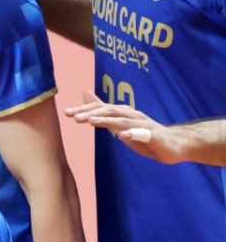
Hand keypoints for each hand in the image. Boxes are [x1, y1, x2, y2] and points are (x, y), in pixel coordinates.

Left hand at [65, 91, 183, 162]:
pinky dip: (134, 133)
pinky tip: (123, 136)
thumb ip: (102, 111)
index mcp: (123, 113)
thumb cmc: (144, 134)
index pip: (100, 109)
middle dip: (91, 113)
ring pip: (124, 121)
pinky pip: (144, 134)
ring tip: (92, 122)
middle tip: (74, 117)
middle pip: (110, 112)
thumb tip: (84, 95)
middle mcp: (132, 116)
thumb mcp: (119, 122)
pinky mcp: (155, 136)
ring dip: (107, 120)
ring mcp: (144, 125)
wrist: (176, 145)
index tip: (66, 113)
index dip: (84, 110)